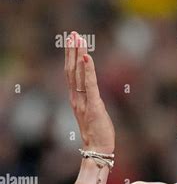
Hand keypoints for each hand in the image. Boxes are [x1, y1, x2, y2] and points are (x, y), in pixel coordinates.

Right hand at [64, 31, 114, 153]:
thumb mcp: (93, 112)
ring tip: (78, 39)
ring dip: (78, 55)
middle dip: (72, 51)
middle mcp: (76, 98)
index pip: (71, 73)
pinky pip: (89, 84)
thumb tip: (93, 90)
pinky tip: (87, 57)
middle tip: (73, 33)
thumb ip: (91, 100)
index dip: (71, 57)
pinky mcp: (93, 106)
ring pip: (78, 74)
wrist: (99, 150)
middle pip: (71, 70)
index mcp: (76, 99)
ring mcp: (83, 102)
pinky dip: (87, 70)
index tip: (72, 41)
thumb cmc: (98, 132)